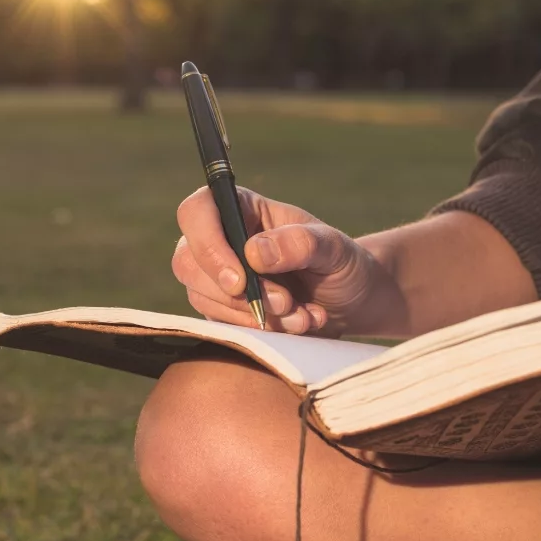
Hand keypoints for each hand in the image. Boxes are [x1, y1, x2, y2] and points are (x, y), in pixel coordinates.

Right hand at [172, 186, 406, 335]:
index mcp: (242, 208)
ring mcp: (218, 277)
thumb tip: (254, 252)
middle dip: (235, 294)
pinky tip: (298, 324)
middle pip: (187, 262)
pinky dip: (259, 332)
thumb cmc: (342, 263)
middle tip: (285, 303)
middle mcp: (222, 239)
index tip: (240, 280)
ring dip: (252, 316)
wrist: (353, 301)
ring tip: (302, 316)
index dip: (207, 245)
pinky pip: (221, 325)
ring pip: (201, 299)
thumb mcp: (334, 248)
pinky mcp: (224, 310)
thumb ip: (300, 243)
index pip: (197, 212)